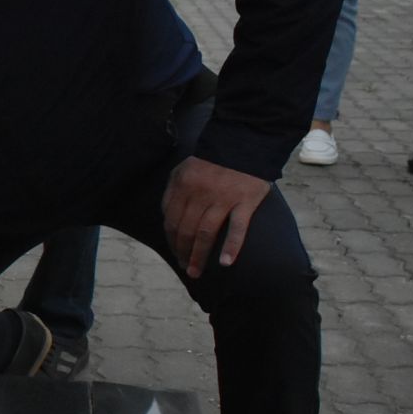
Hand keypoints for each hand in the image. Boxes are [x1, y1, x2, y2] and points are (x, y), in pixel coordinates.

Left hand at [160, 155, 270, 278]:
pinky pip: (237, 227)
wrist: (244, 142)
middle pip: (186, 229)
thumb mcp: (183, 170)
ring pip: (206, 232)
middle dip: (183, 252)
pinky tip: (225, 263)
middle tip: (186, 268)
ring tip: (196, 271)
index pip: (172, 220)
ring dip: (199, 255)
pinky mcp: (246, 201)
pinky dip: (231, 246)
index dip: (172, 241)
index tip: (175, 254)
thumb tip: (167, 217)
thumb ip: (172, 191)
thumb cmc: (212, 160)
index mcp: (183, 186)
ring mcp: (224, 198)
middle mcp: (200, 193)